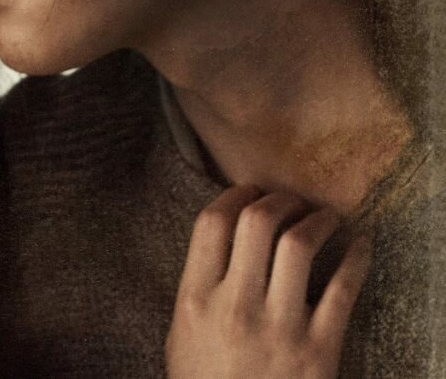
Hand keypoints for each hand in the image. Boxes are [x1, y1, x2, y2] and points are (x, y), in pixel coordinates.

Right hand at [166, 186, 371, 378]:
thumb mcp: (182, 333)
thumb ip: (198, 284)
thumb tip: (225, 235)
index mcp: (195, 299)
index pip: (211, 223)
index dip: (233, 195)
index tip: (248, 192)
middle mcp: (235, 307)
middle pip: (256, 222)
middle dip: (277, 199)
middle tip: (288, 201)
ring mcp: (279, 327)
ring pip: (299, 244)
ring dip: (316, 219)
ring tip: (324, 216)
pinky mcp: (320, 349)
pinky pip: (343, 288)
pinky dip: (355, 257)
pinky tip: (359, 244)